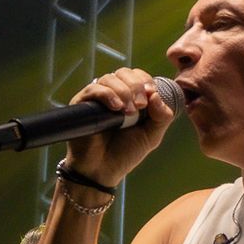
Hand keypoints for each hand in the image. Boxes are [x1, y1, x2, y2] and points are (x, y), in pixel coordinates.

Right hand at [59, 67, 177, 189]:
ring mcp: (97, 99)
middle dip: (136, 86)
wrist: (102, 171)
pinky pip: (93, 89)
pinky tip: (116, 108)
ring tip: (128, 112)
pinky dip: (107, 95)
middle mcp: (114, 94)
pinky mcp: (82, 104)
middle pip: (125, 73)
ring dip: (123, 91)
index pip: (138, 76)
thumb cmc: (125, 153)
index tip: (151, 96)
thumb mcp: (151, 136)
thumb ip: (161, 117)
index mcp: (131, 98)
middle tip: (140, 106)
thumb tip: (156, 95)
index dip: (146, 81)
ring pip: (109, 78)